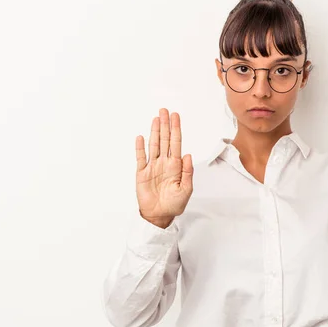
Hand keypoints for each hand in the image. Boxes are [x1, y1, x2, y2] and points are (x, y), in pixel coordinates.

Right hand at [135, 108, 193, 228]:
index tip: (175, 116)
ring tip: (156, 118)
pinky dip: (140, 148)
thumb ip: (187, 172)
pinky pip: (140, 158)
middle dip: (165, 125)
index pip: (176, 143)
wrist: (160, 215)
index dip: (176, 129)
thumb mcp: (186, 189)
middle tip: (164, 110)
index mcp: (176, 165)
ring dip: (154, 131)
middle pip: (164, 140)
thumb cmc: (174, 204)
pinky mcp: (141, 173)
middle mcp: (164, 162)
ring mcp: (152, 167)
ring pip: (153, 145)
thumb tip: (188, 154)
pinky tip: (141, 137)